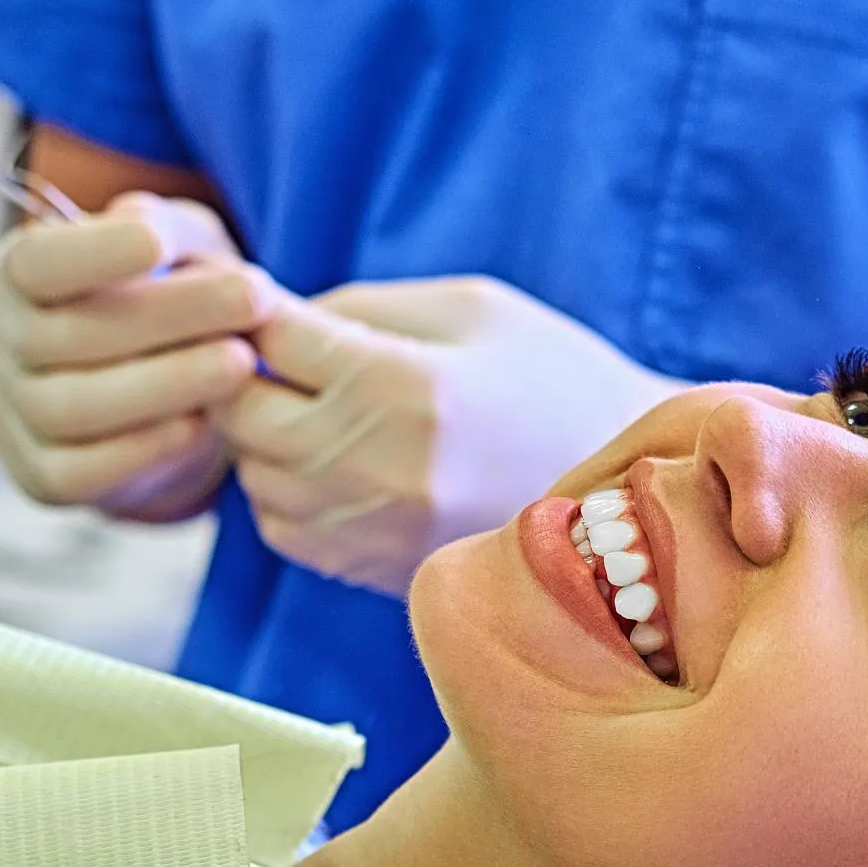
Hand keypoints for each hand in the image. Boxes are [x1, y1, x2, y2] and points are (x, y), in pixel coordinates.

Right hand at [0, 193, 270, 521]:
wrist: (164, 396)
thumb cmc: (165, 298)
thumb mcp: (173, 246)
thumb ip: (161, 227)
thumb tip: (142, 224)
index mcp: (17, 277)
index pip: (36, 263)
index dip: (93, 252)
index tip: (159, 241)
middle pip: (67, 335)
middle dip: (167, 316)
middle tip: (252, 299)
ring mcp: (10, 417)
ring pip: (74, 407)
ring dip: (165, 384)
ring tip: (242, 363)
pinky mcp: (42, 478)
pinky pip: (80, 473)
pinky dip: (142, 450)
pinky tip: (201, 426)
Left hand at [211, 275, 686, 595]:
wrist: (629, 489)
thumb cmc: (554, 377)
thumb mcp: (471, 309)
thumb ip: (361, 307)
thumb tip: (266, 315)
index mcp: (402, 385)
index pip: (270, 334)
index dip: (251, 305)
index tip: (259, 296)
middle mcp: (377, 465)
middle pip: (239, 409)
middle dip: (242, 371)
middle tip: (274, 350)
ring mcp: (374, 529)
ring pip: (250, 473)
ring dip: (260, 435)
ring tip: (310, 406)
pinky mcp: (376, 570)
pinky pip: (281, 526)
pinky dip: (285, 488)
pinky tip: (332, 460)